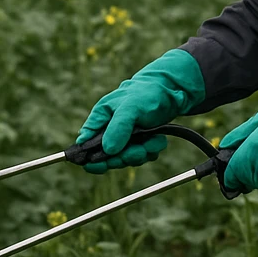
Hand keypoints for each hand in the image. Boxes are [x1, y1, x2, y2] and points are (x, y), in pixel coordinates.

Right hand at [75, 49, 204, 174]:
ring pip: (126, 158)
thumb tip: (108, 150)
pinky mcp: (139, 142)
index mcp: (101, 117)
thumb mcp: (130, 107)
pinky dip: (150, 152)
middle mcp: (110, 129)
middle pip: (107, 156)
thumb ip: (118, 128)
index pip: (86, 141)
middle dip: (123, 156)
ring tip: (151, 140)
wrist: (171, 91)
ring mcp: (125, 137)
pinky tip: (156, 140)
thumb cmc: (146, 93)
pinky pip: (141, 157)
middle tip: (137, 150)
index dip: (88, 157)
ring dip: (140, 153)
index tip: (95, 165)